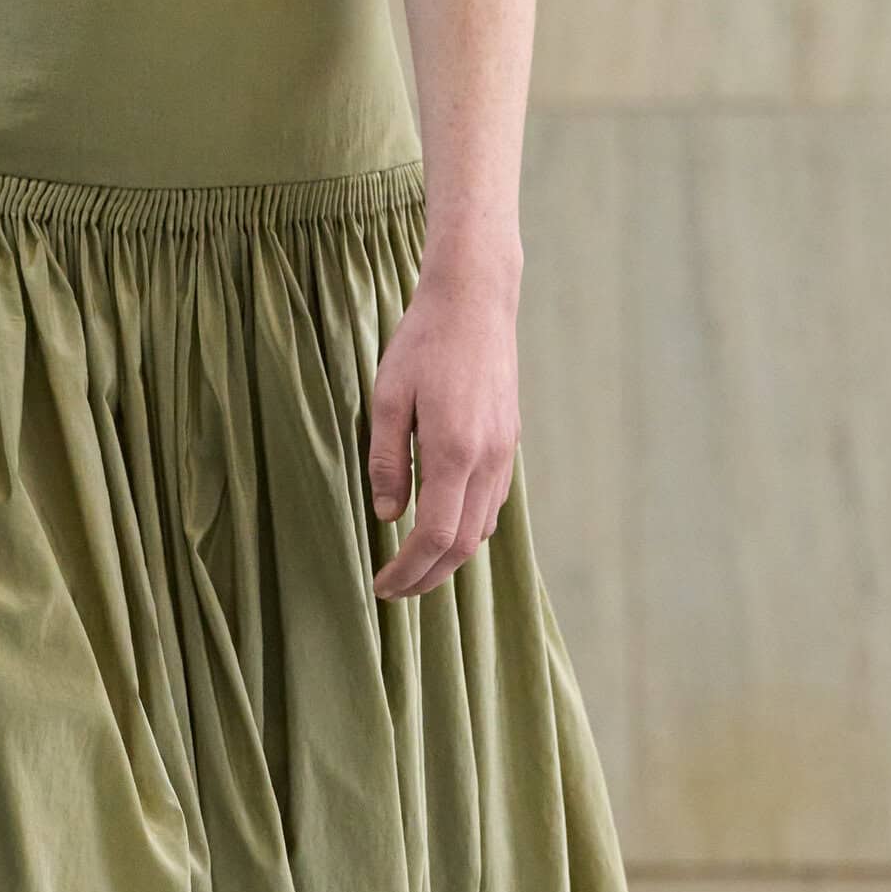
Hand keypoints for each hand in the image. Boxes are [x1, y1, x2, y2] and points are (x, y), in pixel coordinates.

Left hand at [368, 251, 521, 600]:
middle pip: (462, 546)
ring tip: (412, 566)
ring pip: (481, 529)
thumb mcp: (387, 399)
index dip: (407, 570)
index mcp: (454, 452)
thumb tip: (386, 515)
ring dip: (447, 558)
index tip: (381, 585)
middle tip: (394, 591)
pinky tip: (440, 526)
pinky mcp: (509, 444)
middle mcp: (487, 460)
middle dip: (427, 578)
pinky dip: (465, 529)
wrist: (476, 300)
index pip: (434, 536)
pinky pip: (491, 504)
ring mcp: (504, 454)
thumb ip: (386, 461)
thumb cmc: (424, 343)